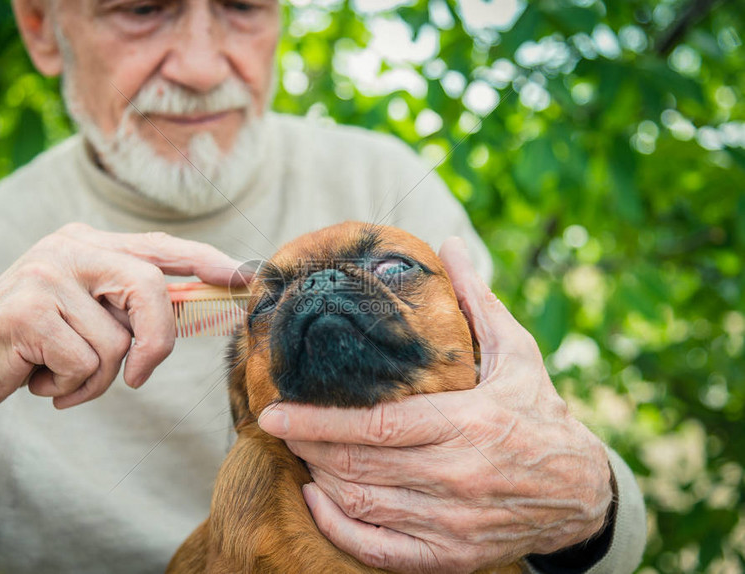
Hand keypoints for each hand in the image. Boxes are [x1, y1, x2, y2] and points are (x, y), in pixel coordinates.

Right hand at [0, 223, 243, 456]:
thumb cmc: (31, 346)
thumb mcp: (83, 315)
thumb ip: (127, 306)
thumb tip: (193, 308)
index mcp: (86, 242)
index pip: (158, 246)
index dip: (205, 260)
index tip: (243, 276)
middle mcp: (68, 248)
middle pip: (149, 289)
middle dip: (155, 343)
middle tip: (138, 377)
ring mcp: (46, 274)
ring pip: (117, 341)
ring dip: (95, 379)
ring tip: (60, 375)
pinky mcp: (29, 310)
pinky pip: (86, 363)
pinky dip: (71, 388)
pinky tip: (39, 380)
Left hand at [257, 236, 612, 572]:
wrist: (581, 492)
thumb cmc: (539, 412)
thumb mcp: (516, 353)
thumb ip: (477, 301)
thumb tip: (453, 245)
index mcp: (469, 423)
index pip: (377, 426)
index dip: (319, 422)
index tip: (274, 413)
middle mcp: (458, 477)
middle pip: (360, 466)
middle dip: (309, 447)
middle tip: (281, 428)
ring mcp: (454, 522)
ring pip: (363, 505)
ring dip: (320, 479)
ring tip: (301, 454)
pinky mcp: (452, 555)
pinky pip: (380, 550)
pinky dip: (339, 528)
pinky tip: (318, 499)